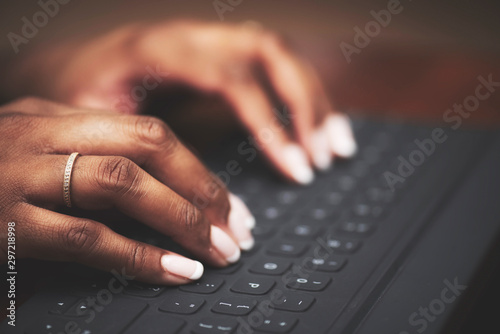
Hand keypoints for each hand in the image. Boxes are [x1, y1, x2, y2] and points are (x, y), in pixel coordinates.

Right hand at [0, 97, 254, 283]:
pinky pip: (85, 236)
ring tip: (216, 251)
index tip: (231, 207)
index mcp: (58, 116)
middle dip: (202, 191)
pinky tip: (174, 271)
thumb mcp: (36, 149)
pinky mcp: (4, 223)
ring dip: (180, 220)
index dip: (199, 171)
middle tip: (236, 231)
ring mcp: (21, 175)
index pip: (151, 133)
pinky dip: (137, 255)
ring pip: (121, 184)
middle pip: (147, 147)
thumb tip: (162, 187)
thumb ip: (88, 156)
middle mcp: (42, 134)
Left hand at [8, 20, 356, 183]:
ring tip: (334, 148)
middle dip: (303, 107)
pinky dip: (304, 95)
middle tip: (320, 158)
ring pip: (280, 55)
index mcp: (159, 49)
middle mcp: (194, 35)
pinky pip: (275, 65)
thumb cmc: (80, 92)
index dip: (268, 123)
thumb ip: (135, 139)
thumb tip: (188, 186)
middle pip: (268, 53)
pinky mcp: (224, 52)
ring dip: (314, 100)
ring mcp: (212, 39)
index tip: (294, 167)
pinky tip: (321, 126)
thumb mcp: (89, 115)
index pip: (231, 79)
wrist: (74, 63)